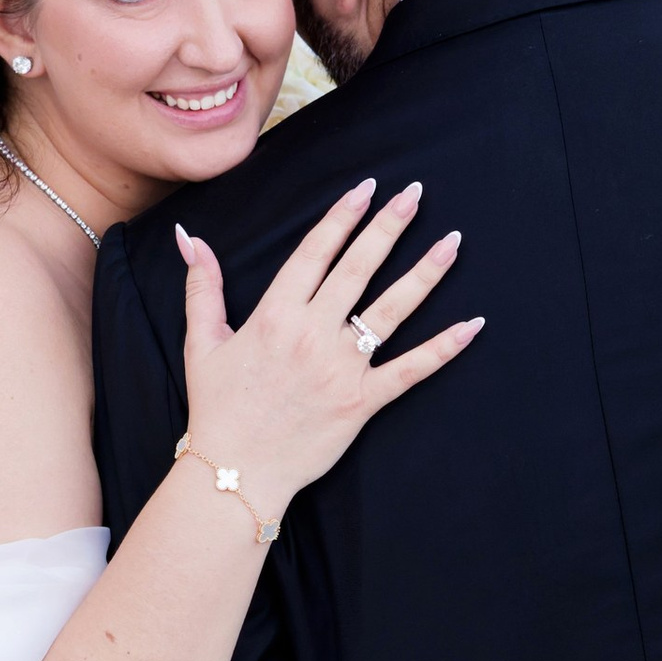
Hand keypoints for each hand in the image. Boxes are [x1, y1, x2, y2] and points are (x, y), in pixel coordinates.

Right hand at [173, 179, 480, 531]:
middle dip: (389, 227)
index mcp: (275, 315)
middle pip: (358, 269)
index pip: (315, 252)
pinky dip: (443, 348)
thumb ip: (202, 286)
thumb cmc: (218, 408)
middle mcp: (312, 334)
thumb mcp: (201, 342)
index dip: (343, 217)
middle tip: (416, 194)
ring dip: (424, 273)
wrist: (234, 470)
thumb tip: (189, 238)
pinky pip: (410, 370)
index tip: (367, 189)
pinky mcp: (362, 401)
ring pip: (391, 310)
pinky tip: (472, 325)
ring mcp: (341, 368)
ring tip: (452, 242)